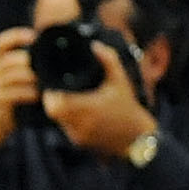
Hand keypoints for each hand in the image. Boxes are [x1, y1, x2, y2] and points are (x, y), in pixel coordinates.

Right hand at [0, 30, 37, 143]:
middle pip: (10, 58)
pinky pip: (15, 92)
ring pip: (14, 75)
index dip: (16, 36)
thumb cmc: (9, 99)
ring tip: (45, 80)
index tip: (34, 35)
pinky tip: (38, 95)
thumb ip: (25, 68)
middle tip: (46, 64)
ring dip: (32, 77)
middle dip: (30, 60)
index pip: (1, 42)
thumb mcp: (12, 80)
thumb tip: (49, 59)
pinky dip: (29, 92)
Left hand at [42, 50, 157, 159]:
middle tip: (60, 92)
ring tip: (70, 101)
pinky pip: (66, 130)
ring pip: (58, 121)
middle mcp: (81, 124)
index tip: (56, 86)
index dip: (50, 94)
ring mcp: (79, 136)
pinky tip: (78, 114)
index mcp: (88, 108)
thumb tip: (95, 45)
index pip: (54, 104)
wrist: (138, 140)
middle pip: (53, 112)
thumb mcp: (120, 82)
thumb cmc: (129, 109)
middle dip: (54, 101)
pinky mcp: (81, 144)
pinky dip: (68, 122)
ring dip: (60, 112)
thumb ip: (108, 60)